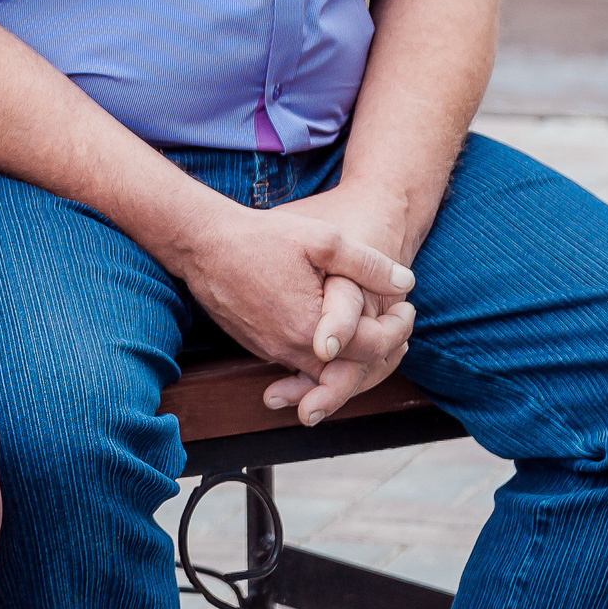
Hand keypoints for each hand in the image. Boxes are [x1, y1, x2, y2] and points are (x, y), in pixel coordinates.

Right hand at [177, 196, 414, 426]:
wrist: (201, 243)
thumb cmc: (260, 238)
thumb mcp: (323, 240)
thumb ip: (368, 264)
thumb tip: (405, 283)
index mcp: (312, 329)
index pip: (374, 347)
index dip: (399, 328)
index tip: (407, 307)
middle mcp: (289, 350)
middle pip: (351, 369)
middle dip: (381, 347)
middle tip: (397, 322)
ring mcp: (270, 350)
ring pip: (323, 370)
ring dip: (352, 353)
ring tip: (371, 328)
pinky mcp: (256, 344)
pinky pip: (297, 360)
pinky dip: (322, 352)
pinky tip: (333, 329)